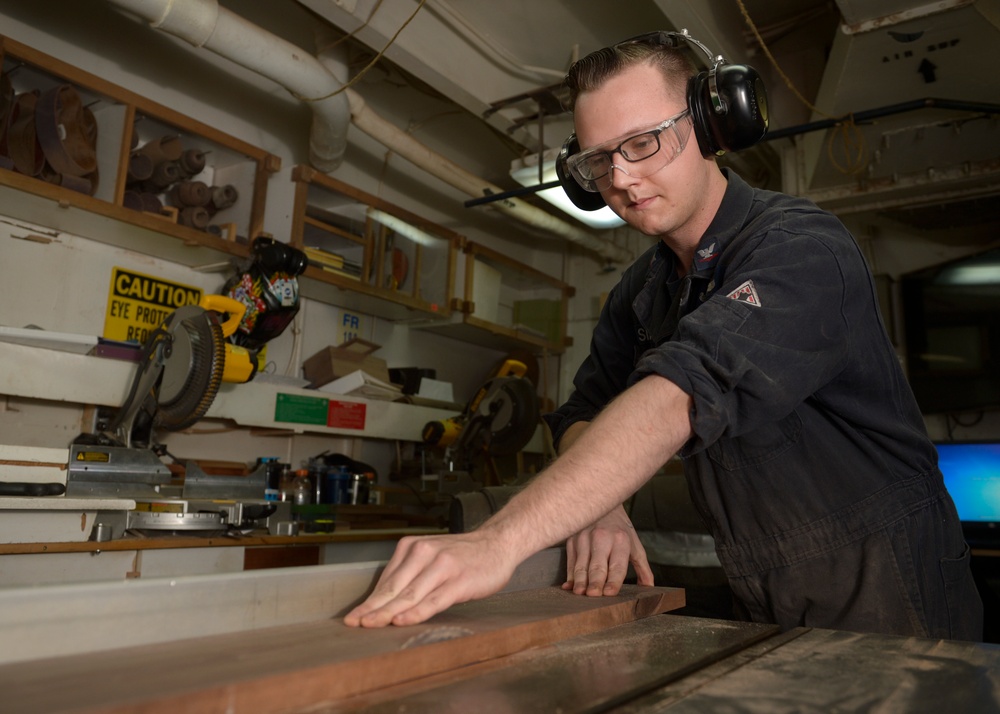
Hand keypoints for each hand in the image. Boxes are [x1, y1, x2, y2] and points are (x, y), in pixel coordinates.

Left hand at [344, 530, 516, 627]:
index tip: (353, 617)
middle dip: (372, 609)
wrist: (497, 543)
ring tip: (371, 625)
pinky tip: (402, 621)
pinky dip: (416, 612)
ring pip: (410, 595)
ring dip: (388, 612)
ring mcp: (442, 566)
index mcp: (412, 547)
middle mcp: (424, 554)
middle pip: (393, 588)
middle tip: (354, 623)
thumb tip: (383, 601)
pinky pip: (433, 600)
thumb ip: (410, 574)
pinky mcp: (459, 580)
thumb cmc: (462, 556)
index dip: (369, 601)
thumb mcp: (431, 556)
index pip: (386, 581)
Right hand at [563, 505, 653, 595]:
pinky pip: (571, 561)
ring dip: (580, 580)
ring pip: (581, 564)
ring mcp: (585, 538)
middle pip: (598, 565)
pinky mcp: (572, 539)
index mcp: (621, 540)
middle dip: (595, 582)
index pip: (617, 565)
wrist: (600, 501)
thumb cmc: (619, 528)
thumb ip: (642, 567)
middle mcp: (602, 538)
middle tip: (593, 595)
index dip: (614, 580)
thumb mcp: (634, 544)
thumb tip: (649, 588)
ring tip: (579, 593)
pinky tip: (569, 586)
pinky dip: (569, 575)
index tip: (609, 593)